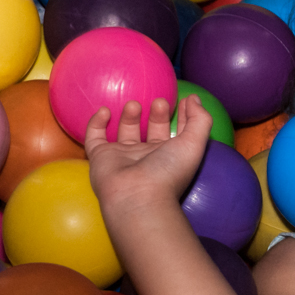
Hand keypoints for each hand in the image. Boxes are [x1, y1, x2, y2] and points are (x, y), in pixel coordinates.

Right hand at [85, 95, 212, 206]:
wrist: (136, 196)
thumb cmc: (169, 171)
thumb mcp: (194, 143)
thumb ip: (199, 120)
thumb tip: (194, 99)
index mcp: (171, 155)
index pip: (178, 132)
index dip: (183, 116)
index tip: (185, 99)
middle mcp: (148, 156)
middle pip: (152, 130)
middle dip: (157, 114)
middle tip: (160, 102)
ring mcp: (123, 156)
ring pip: (125, 131)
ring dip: (130, 116)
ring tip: (135, 105)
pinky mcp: (101, 156)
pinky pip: (94, 137)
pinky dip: (96, 123)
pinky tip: (105, 110)